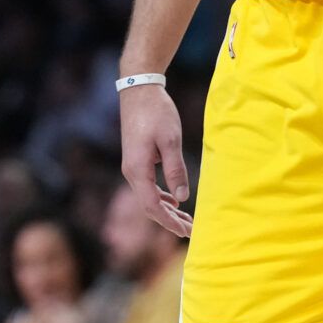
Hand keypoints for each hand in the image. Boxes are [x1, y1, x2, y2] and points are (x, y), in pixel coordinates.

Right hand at [118, 83, 192, 236]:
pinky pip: (148, 186)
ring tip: (186, 221)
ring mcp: (132, 166)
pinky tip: (175, 199)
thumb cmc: (156, 112)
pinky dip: (162, 196)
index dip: (169, 222)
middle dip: (169, 220)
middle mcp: (131, 172)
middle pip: (149, 206)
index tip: (186, 232)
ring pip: (149, 197)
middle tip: (191, 232)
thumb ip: (175, 169)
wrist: (138, 89)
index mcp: (138, 170)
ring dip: (167, 210)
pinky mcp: (137, 159)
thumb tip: (182, 197)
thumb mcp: (170, 139)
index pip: (152, 206)